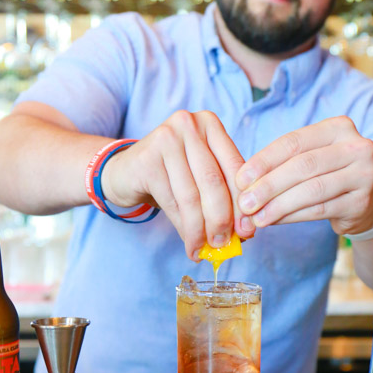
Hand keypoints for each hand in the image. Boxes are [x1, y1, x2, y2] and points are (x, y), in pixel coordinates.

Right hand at [101, 110, 254, 259]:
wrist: (124, 172)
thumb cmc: (171, 176)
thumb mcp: (200, 177)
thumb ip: (225, 194)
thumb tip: (246, 231)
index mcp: (210, 123)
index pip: (235, 168)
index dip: (242, 204)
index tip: (247, 232)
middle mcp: (189, 124)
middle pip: (214, 182)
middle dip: (222, 219)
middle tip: (224, 244)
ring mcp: (165, 138)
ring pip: (192, 196)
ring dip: (200, 230)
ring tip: (204, 249)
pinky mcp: (147, 159)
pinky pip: (172, 202)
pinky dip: (183, 229)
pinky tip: (189, 244)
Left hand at [235, 116, 372, 235]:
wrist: (363, 201)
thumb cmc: (326, 174)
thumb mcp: (309, 158)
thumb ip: (280, 164)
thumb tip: (243, 183)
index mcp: (338, 127)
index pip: (294, 142)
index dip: (264, 161)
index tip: (240, 179)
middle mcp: (356, 147)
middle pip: (303, 166)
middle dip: (268, 186)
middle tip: (245, 203)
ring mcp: (363, 174)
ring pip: (311, 190)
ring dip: (278, 205)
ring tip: (256, 217)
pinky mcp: (361, 202)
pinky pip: (320, 209)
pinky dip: (292, 216)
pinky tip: (274, 220)